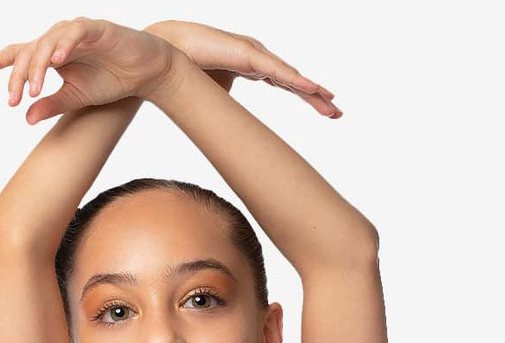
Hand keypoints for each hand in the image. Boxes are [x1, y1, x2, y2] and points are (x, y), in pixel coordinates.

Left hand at [0, 18, 179, 123]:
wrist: (143, 71)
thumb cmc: (110, 79)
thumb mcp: (76, 98)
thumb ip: (51, 105)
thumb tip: (26, 118)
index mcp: (52, 54)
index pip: (20, 53)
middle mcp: (59, 40)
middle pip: (29, 51)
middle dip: (18, 75)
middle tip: (13, 99)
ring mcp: (76, 32)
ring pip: (47, 42)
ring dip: (38, 66)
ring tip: (34, 89)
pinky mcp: (96, 28)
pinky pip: (75, 32)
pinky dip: (65, 45)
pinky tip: (58, 61)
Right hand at [143, 20, 340, 116]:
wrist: (168, 54)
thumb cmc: (187, 70)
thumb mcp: (216, 95)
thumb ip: (230, 106)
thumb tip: (235, 127)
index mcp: (252, 67)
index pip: (286, 83)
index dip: (305, 95)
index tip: (324, 110)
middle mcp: (258, 59)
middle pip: (294, 81)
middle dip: (316, 97)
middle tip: (337, 114)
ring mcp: (255, 55)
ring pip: (291, 77)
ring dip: (313, 92)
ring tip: (332, 105)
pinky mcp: (247, 55)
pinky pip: (278, 72)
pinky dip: (297, 81)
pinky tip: (315, 89)